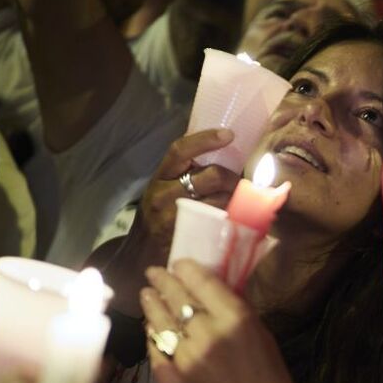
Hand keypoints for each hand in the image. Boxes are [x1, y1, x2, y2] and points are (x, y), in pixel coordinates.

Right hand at [125, 129, 239, 262]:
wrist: (144, 248)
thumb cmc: (159, 211)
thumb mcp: (164, 186)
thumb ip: (183, 169)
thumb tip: (219, 146)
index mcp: (160, 176)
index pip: (180, 150)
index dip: (205, 140)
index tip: (229, 134)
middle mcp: (164, 195)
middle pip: (211, 176)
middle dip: (232, 177)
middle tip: (238, 182)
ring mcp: (175, 217)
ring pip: (221, 199)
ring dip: (236, 198)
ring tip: (237, 200)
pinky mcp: (188, 235)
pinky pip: (220, 221)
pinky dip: (232, 216)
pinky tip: (234, 216)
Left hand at [140, 260, 299, 382]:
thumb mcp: (264, 341)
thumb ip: (238, 316)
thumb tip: (214, 294)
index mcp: (236, 320)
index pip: (202, 282)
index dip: (185, 269)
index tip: (178, 264)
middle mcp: (207, 334)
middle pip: (176, 297)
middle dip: (163, 281)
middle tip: (155, 272)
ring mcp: (184, 359)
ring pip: (160, 321)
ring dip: (151, 304)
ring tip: (146, 293)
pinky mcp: (169, 382)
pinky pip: (155, 351)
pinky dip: (152, 336)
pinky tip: (151, 327)